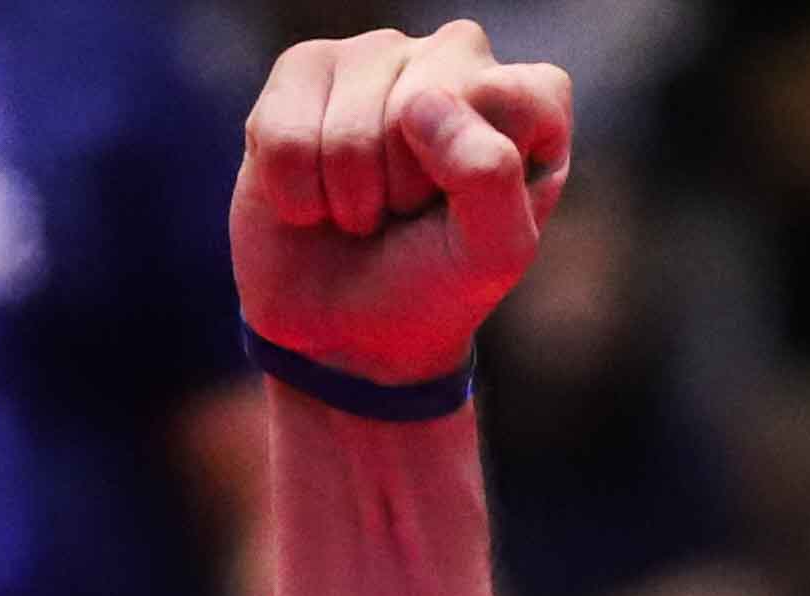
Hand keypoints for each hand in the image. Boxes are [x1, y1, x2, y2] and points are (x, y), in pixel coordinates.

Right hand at [234, 25, 580, 394]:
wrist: (347, 325)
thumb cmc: (435, 283)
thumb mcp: (492, 254)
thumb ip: (489, 177)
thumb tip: (422, 101)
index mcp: (525, 101)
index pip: (507, 96)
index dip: (473, 173)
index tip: (465, 213)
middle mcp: (456, 58)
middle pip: (426, 98)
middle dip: (407, 184)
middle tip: (407, 213)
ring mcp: (377, 56)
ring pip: (352, 121)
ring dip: (350, 193)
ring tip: (362, 210)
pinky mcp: (304, 69)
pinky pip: (284, 127)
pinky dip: (296, 189)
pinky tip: (314, 199)